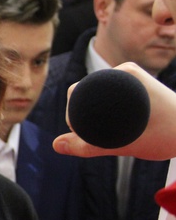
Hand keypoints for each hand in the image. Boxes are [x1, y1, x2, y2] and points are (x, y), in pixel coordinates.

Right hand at [54, 62, 175, 159]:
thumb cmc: (169, 137)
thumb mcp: (126, 145)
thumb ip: (89, 146)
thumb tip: (55, 144)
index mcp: (124, 76)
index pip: (78, 92)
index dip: (73, 117)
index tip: (87, 137)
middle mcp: (125, 73)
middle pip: (84, 94)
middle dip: (84, 118)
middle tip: (103, 139)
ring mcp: (130, 79)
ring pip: (95, 98)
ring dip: (95, 117)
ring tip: (114, 135)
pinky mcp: (134, 87)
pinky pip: (107, 99)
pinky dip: (105, 115)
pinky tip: (117, 128)